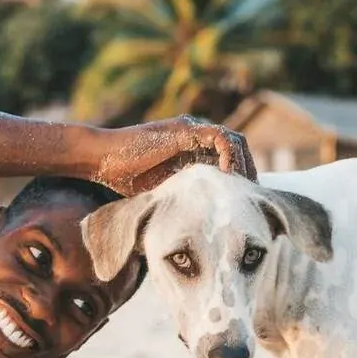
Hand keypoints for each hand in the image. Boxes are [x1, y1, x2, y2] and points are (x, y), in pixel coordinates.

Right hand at [93, 116, 254, 195]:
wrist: (103, 158)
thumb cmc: (123, 177)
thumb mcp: (161, 191)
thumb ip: (181, 197)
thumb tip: (192, 227)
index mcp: (190, 149)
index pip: (227, 158)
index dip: (239, 178)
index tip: (245, 201)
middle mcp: (195, 136)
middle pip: (237, 148)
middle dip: (248, 171)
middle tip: (253, 196)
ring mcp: (191, 131)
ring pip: (233, 141)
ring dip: (243, 164)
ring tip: (244, 188)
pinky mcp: (186, 131)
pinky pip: (221, 138)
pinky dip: (229, 156)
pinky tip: (229, 177)